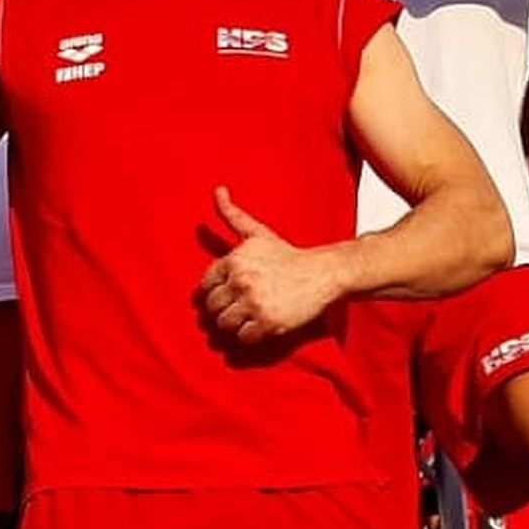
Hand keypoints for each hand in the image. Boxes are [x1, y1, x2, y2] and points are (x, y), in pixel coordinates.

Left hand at [197, 187, 336, 343]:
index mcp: (234, 261)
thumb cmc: (287, 255)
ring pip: (224, 324)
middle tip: (238, 306)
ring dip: (234, 324)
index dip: (216, 290)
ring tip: (247, 316)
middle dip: (223, 308)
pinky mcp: (269, 323)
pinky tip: (259, 324)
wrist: (322, 273)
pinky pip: (243, 338)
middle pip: (212, 308)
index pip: (205, 286)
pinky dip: (249, 335)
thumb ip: (232, 215)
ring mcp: (255, 304)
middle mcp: (242, 282)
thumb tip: (217, 190)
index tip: (229, 291)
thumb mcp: (257, 233)